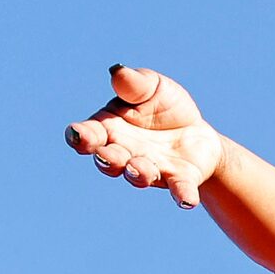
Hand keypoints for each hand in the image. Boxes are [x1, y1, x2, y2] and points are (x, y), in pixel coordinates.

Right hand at [65, 65, 222, 207]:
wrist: (195, 131)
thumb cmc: (163, 107)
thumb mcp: (152, 87)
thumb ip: (134, 84)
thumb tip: (118, 72)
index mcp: (109, 128)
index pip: (88, 135)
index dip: (80, 136)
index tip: (79, 135)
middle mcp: (125, 153)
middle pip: (109, 159)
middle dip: (107, 158)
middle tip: (107, 155)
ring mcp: (151, 168)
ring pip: (138, 175)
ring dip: (136, 173)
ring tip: (138, 169)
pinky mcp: (179, 179)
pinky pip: (179, 189)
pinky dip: (182, 195)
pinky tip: (187, 201)